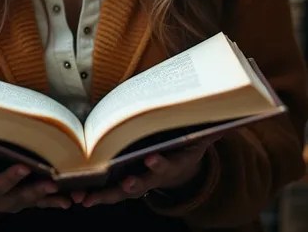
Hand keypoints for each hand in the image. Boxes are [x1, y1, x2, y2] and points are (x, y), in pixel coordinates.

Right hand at [0, 132, 70, 213]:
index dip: (9, 178)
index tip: (24, 167)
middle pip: (19, 197)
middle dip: (36, 190)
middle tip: (52, 182)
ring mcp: (11, 201)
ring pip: (32, 201)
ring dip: (50, 198)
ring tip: (67, 194)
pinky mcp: (21, 200)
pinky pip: (39, 203)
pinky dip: (54, 202)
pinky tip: (68, 201)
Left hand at [79, 136, 217, 207]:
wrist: (180, 174)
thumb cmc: (185, 149)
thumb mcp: (199, 141)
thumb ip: (210, 130)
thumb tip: (236, 117)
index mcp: (170, 165)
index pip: (165, 165)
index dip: (159, 163)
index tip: (153, 159)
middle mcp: (151, 177)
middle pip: (140, 183)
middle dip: (130, 184)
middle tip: (124, 183)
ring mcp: (136, 182)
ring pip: (118, 192)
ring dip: (102, 195)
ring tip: (85, 198)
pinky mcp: (123, 184)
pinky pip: (107, 191)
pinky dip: (93, 194)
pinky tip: (78, 196)